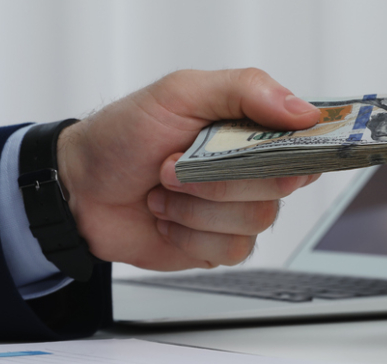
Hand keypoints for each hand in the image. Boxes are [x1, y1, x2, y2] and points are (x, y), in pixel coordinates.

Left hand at [57, 69, 321, 269]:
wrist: (80, 190)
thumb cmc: (123, 136)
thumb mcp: (179, 92)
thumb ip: (246, 91)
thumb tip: (302, 112)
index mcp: (251, 125)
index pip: (307, 137)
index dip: (299, 148)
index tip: (269, 151)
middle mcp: (253, 167)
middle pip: (281, 183)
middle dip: (219, 178)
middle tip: (176, 165)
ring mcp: (238, 208)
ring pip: (256, 220)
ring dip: (197, 208)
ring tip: (166, 191)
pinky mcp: (221, 245)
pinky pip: (232, 249)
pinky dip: (190, 235)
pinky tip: (169, 219)